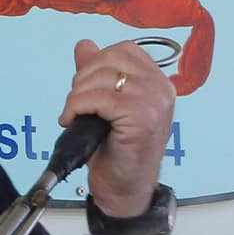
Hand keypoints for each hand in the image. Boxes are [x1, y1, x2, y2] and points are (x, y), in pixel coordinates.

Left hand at [58, 39, 175, 216]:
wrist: (124, 189)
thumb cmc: (117, 151)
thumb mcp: (105, 105)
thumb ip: (97, 74)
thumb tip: (83, 45)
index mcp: (158, 82)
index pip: (124, 50)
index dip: (96, 62)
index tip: (84, 86)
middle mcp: (162, 88)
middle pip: (112, 58)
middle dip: (83, 77)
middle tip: (75, 103)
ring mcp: (155, 102)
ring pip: (103, 77)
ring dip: (77, 94)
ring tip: (73, 113)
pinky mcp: (142, 117)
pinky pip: (99, 98)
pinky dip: (77, 106)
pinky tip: (72, 120)